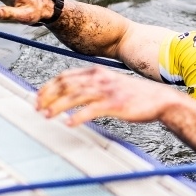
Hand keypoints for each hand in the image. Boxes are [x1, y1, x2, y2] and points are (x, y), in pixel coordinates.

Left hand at [37, 67, 180, 126]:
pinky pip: (91, 111)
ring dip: (57, 107)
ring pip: (74, 97)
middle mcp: (99, 78)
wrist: (159, 100)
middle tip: (37, 108)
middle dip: (48, 97)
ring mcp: (107, 91)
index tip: (38, 97)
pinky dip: (78, 117)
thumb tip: (73, 94)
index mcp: (96, 72)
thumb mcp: (110, 84)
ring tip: (47, 116)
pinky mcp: (114, 104)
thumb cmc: (134, 95)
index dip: (49, 87)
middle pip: (66, 85)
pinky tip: (69, 124)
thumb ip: (92, 85)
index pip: (65, 76)